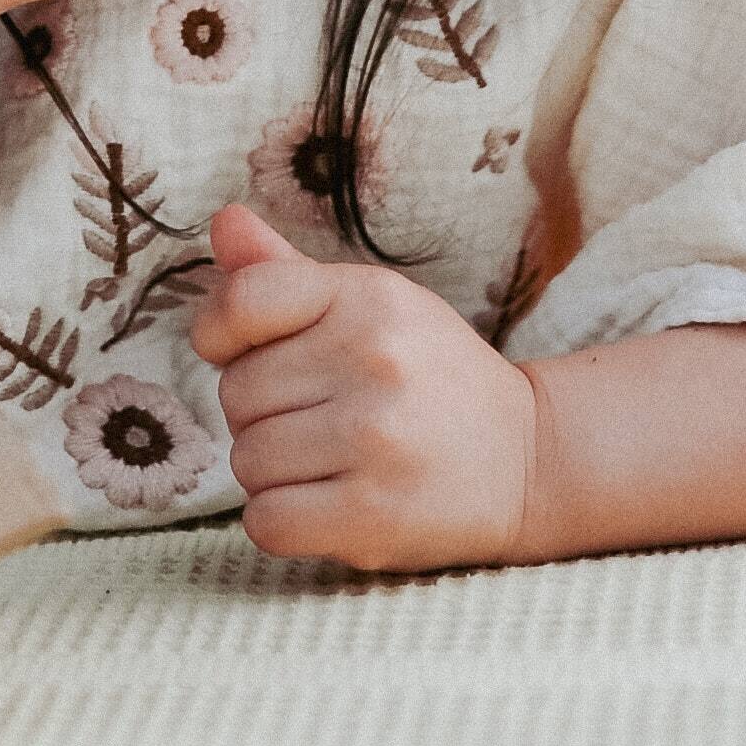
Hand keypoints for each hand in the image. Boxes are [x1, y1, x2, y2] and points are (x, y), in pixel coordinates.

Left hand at [193, 201, 535, 567]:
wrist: (525, 459)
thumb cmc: (431, 375)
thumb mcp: (373, 304)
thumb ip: (287, 272)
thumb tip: (222, 223)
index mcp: (368, 298)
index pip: (244, 300)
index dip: (219, 332)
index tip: (238, 351)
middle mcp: (373, 361)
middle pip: (236, 392)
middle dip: (259, 411)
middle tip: (316, 416)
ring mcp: (374, 441)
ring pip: (247, 460)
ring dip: (271, 470)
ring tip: (326, 461)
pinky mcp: (373, 516)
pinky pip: (266, 522)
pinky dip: (280, 521)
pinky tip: (321, 504)